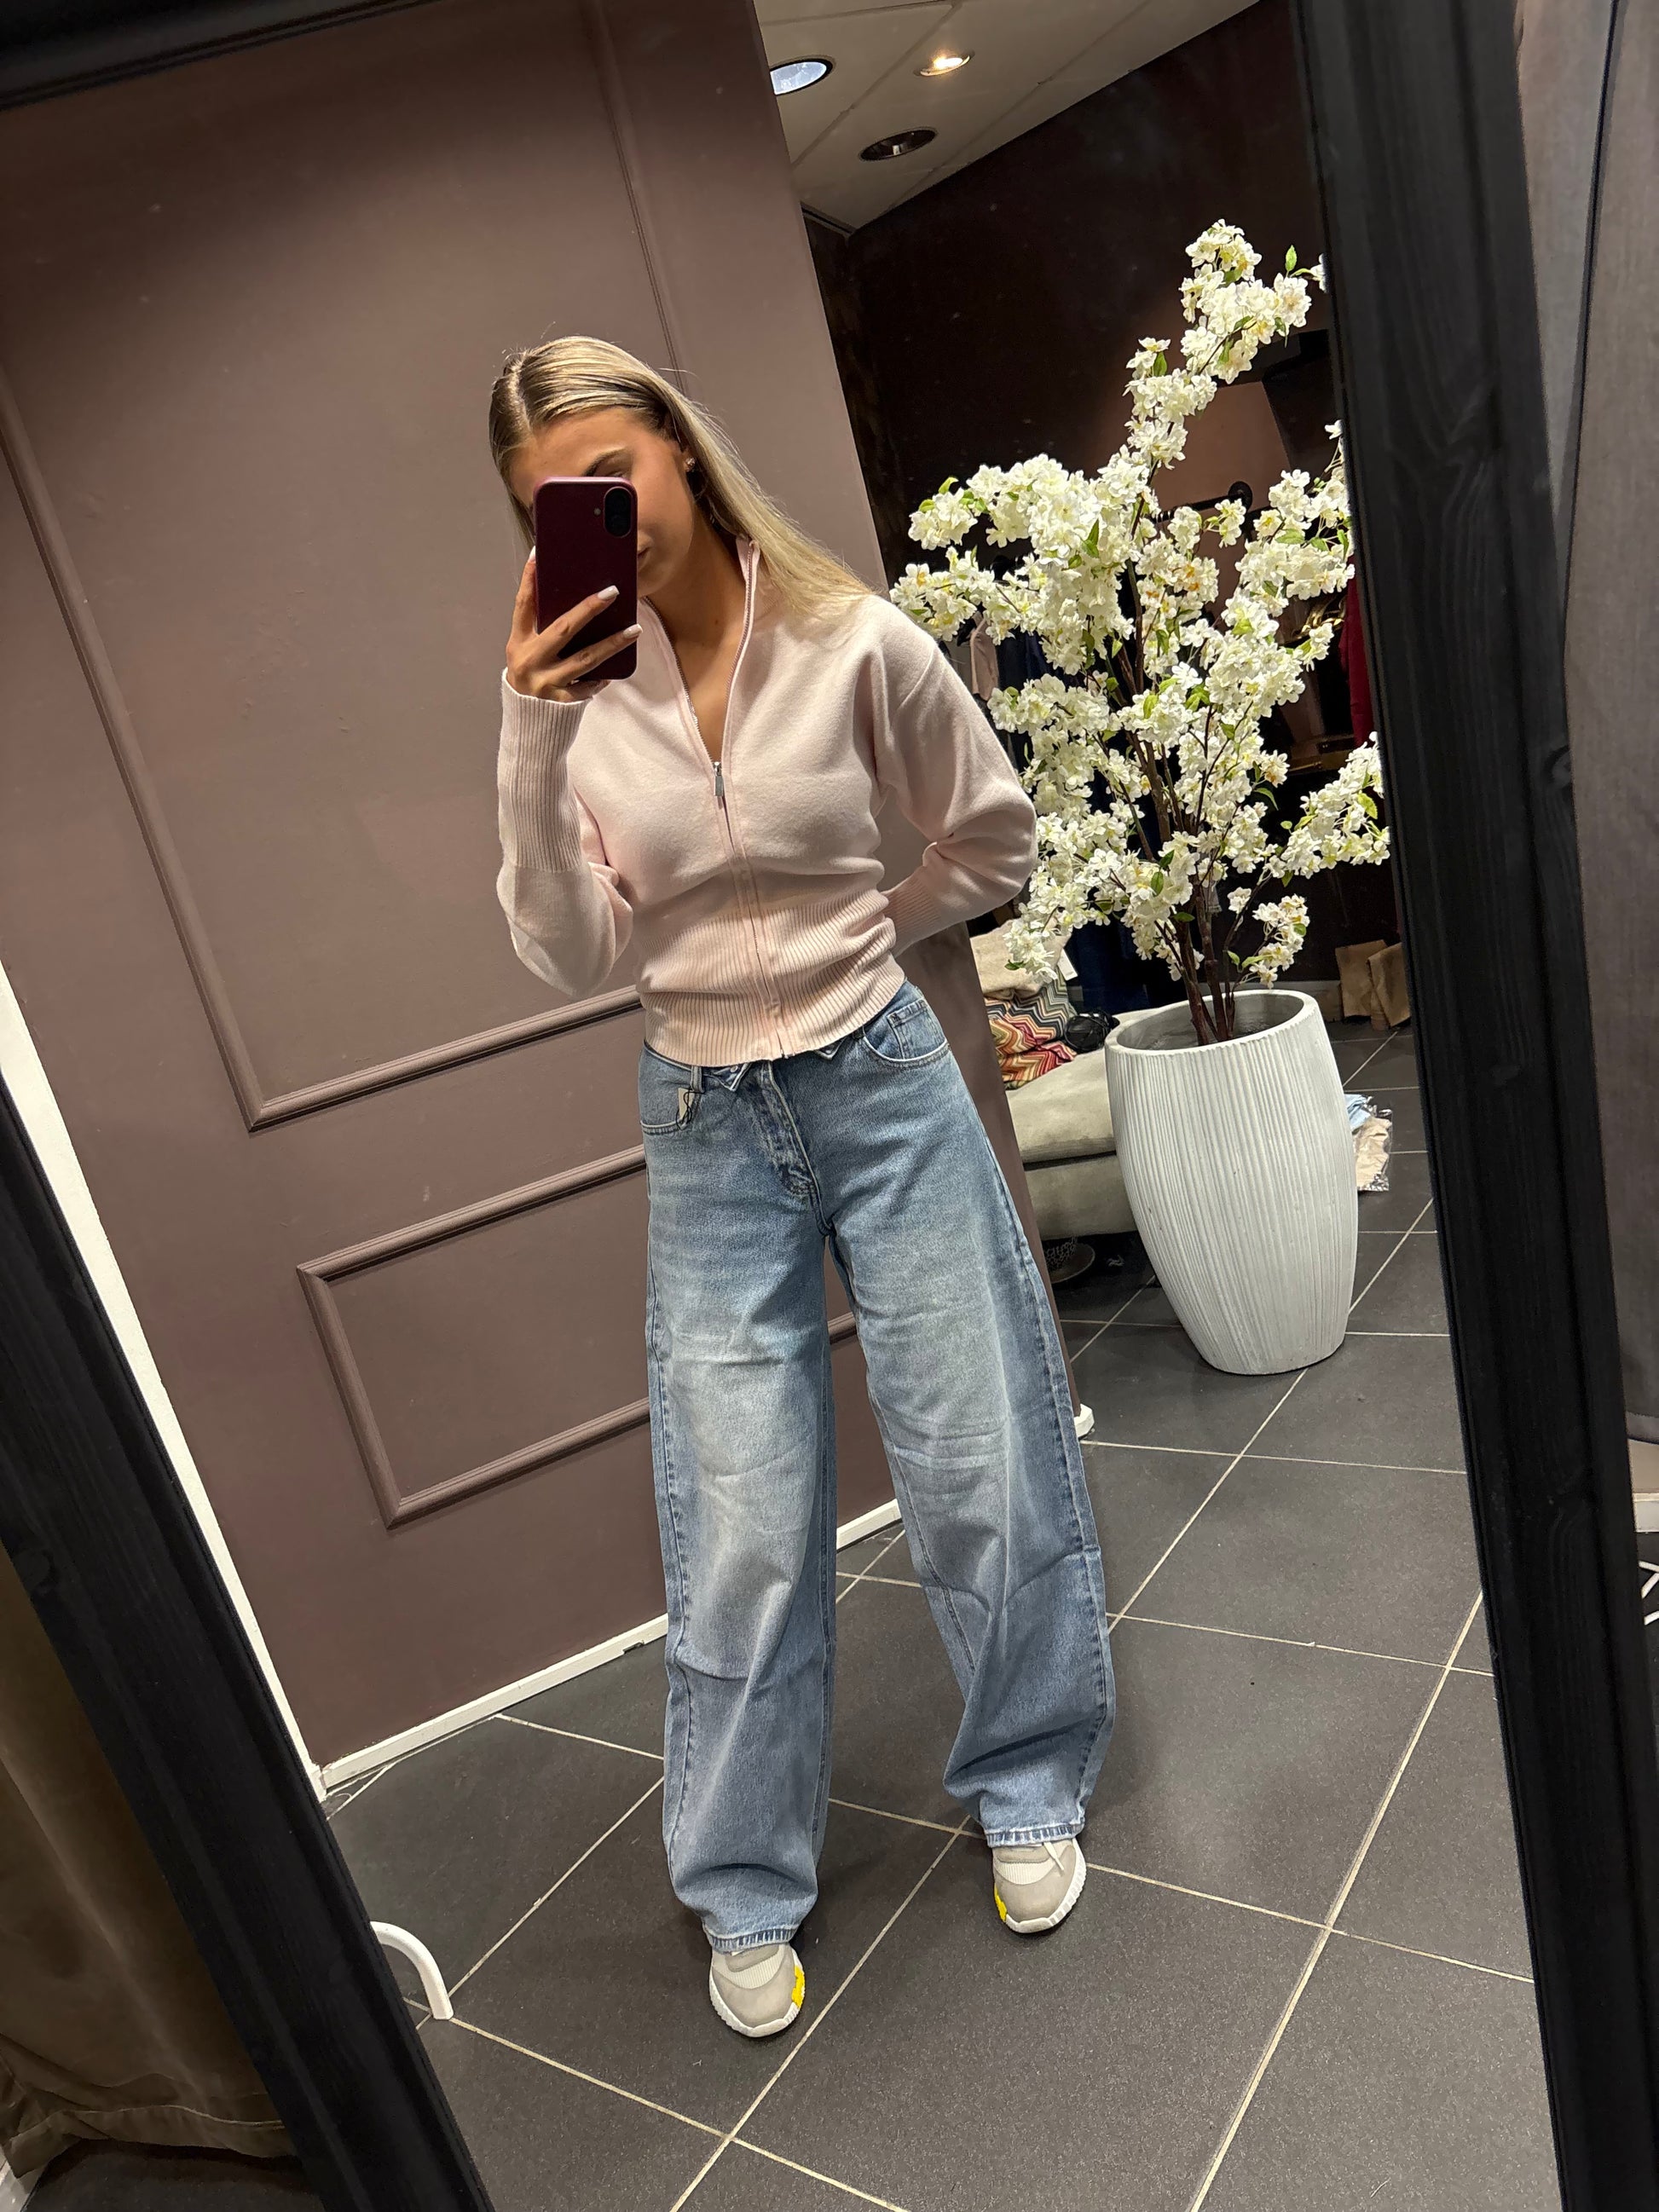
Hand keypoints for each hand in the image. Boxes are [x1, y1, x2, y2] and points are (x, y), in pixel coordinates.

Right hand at [505, 550, 640, 702]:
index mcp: (519, 642)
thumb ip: (542, 629)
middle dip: (588, 609)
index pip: (523, 605)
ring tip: (634, 630)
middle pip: (563, 629)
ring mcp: (545, 681)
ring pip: (585, 659)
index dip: (529, 580)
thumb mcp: (527, 650)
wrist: (525, 720)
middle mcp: (529, 660)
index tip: (538, 556)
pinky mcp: (559, 700)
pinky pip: (586, 687)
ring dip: (612, 643)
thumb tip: (571, 599)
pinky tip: (613, 671)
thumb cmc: (530, 676)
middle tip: (612, 593)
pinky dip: (600, 678)